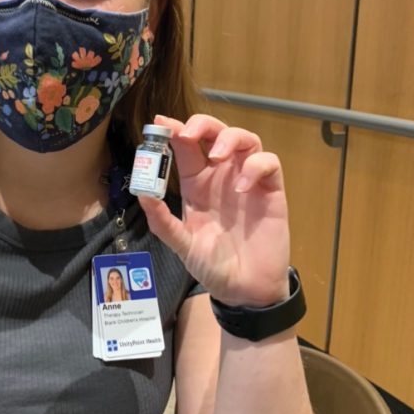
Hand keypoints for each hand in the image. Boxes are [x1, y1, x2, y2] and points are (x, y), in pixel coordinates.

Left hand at [138, 114, 289, 306]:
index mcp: (196, 184)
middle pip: (215, 132)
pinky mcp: (271, 191)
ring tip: (217, 156)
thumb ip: (162, 222)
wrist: (245, 291)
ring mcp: (248, 181)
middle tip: (189, 134)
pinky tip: (243, 188)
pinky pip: (269, 163)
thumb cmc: (213, 266)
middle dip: (202, 124)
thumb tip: (142, 194)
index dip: (174, 130)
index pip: (185, 148)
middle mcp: (221, 177)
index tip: (160, 123)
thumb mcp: (182, 245)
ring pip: (245, 139)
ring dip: (230, 138)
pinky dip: (256, 166)